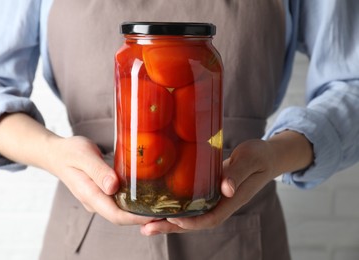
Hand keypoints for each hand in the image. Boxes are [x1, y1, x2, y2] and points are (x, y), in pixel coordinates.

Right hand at [46, 135, 156, 225]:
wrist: (56, 154)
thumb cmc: (70, 151)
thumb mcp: (83, 155)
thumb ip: (98, 171)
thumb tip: (113, 187)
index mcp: (89, 194)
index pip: (116, 215)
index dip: (137, 218)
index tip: (157, 214)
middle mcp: (94, 201)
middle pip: (121, 217)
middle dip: (143, 218)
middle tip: (167, 211)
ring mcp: (97, 199)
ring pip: (121, 211)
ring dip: (139, 212)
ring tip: (161, 205)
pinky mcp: (101, 193)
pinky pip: (119, 202)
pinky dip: (133, 202)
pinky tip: (147, 196)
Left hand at [140, 131, 312, 234]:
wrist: (267, 157)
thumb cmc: (260, 156)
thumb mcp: (251, 160)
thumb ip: (238, 173)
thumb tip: (227, 189)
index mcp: (232, 200)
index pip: (210, 218)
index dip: (191, 222)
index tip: (172, 219)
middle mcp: (222, 204)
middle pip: (194, 223)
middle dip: (170, 228)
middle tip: (146, 228)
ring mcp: (215, 199)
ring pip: (190, 216)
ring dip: (168, 221)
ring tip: (144, 224)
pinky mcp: (209, 192)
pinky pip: (190, 205)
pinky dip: (174, 208)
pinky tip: (158, 206)